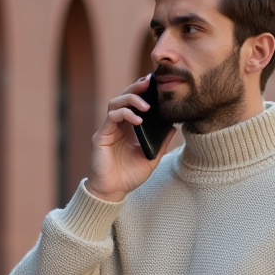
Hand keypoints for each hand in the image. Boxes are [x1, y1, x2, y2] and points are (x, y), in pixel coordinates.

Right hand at [86, 76, 175, 202]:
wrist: (113, 191)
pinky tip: (138, 120)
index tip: (155, 84)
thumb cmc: (129, 176)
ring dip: (131, 99)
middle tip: (149, 83)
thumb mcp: (151, 158)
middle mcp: (117, 126)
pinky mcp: (101, 136)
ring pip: (115, 103)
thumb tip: (174, 126)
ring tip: (146, 105)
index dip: (142, 92)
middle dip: (136, 88)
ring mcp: (108, 130)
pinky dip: (125, 114)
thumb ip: (161, 143)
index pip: (133, 104)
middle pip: (123, 98)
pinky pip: (111, 118)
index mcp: (128, 129)